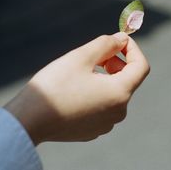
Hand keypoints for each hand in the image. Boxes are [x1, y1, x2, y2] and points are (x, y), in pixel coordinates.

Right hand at [4, 32, 149, 144]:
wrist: (29, 120)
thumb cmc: (55, 86)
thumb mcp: (81, 57)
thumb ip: (106, 44)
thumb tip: (122, 39)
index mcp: (119, 93)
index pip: (141, 66)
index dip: (132, 49)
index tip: (117, 40)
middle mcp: (118, 112)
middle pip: (128, 80)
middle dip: (116, 62)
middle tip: (95, 55)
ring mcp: (105, 124)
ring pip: (114, 93)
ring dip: (105, 77)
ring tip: (81, 71)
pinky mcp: (92, 131)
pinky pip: (102, 107)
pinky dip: (96, 93)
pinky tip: (74, 89)